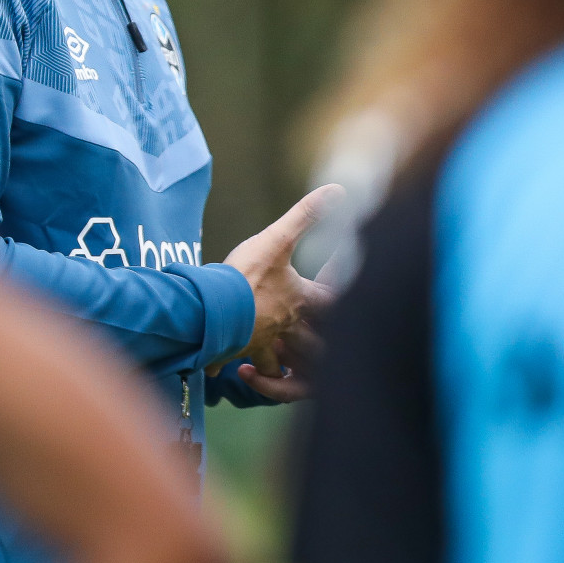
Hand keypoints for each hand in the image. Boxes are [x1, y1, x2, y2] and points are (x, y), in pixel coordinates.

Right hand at [220, 185, 342, 399]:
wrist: (211, 307)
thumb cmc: (246, 275)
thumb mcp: (278, 238)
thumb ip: (306, 214)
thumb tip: (339, 190)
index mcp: (299, 300)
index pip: (331, 303)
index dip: (345, 299)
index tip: (352, 298)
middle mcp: (284, 325)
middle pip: (311, 342)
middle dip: (317, 346)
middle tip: (325, 348)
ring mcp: (259, 340)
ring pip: (275, 361)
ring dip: (279, 365)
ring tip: (281, 367)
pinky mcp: (234, 347)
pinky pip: (235, 363)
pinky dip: (231, 369)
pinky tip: (223, 373)